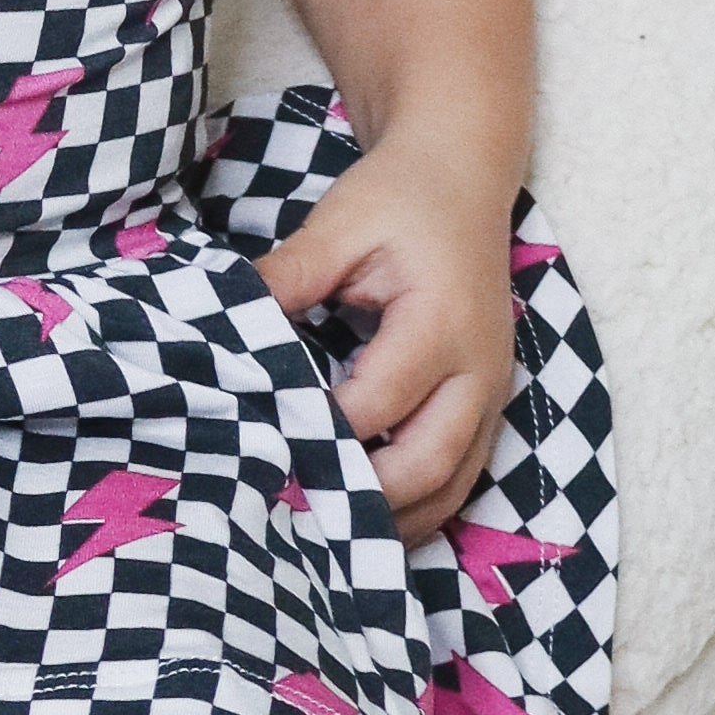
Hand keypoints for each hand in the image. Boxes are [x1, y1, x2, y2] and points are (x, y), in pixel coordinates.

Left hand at [255, 128, 520, 542]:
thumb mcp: (337, 224)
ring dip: (393, 521)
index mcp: (440, 322)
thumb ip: (285, 278)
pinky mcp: (488, 405)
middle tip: (288, 515)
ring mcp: (491, 393)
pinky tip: (363, 520)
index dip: (318, 435)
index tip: (259, 451)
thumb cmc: (398, 199)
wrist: (463, 175)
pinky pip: (461, 478)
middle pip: (427, 465)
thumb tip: (223, 329)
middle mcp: (479, 370)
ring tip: (321, 538)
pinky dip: (416, 508)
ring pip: (452, 488)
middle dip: (361, 501)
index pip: (376, 404)